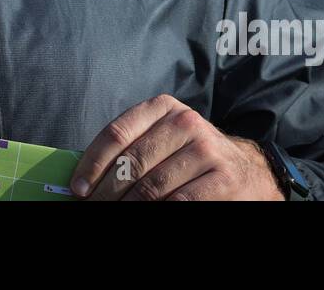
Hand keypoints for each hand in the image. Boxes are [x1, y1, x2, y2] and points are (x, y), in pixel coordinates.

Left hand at [70, 94, 282, 199]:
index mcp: (162, 107)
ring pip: (152, 186)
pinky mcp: (223, 177)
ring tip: (114, 213)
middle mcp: (185, 122)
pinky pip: (179, 202)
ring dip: (128, 206)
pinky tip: (146, 215)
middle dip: (106, 191)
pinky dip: (156, 213)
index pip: (117, 133)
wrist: (245, 168)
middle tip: (93, 206)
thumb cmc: (188, 155)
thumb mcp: (161, 138)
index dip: (93, 163)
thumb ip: (130, 147)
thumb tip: (85, 177)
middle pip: (132, 163)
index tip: (78, 187)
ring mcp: (206, 149)